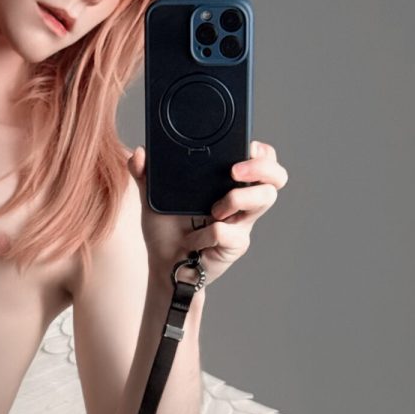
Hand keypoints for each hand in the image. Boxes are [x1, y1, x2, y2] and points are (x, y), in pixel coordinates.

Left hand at [127, 139, 287, 288]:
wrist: (164, 266)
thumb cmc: (166, 232)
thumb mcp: (153, 198)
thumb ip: (145, 174)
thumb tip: (138, 153)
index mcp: (228, 184)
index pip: (261, 158)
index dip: (261, 151)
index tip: (245, 147)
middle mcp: (241, 201)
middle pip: (276, 177)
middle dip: (262, 167)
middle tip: (235, 172)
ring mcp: (242, 223)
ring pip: (266, 198)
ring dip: (238, 198)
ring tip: (214, 211)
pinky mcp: (235, 245)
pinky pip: (228, 232)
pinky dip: (206, 236)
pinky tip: (194, 242)